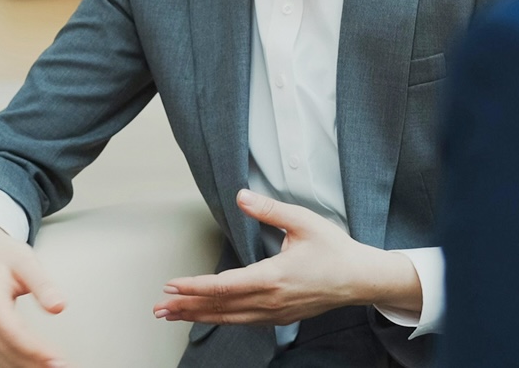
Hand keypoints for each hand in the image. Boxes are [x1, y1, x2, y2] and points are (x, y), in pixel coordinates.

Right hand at [0, 218, 69, 367]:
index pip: (15, 334)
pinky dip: (22, 364)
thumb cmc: (2, 255)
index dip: (37, 350)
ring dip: (31, 367)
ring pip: (5, 360)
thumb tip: (59, 305)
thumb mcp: (26, 261)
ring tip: (57, 366)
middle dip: (37, 364)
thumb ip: (43, 284)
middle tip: (64, 366)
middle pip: (10, 352)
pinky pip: (3, 357)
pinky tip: (39, 365)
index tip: (58, 359)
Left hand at [153, 190, 421, 325]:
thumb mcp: (304, 221)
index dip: (196, 287)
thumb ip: (269, 210)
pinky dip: (220, 320)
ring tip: (172, 315)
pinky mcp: (279, 317)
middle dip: (187, 307)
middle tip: (158, 307)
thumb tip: (242, 196)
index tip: (173, 284)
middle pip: (220, 306)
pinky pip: (243, 322)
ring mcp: (275, 312)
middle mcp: (271, 300)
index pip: (225, 285)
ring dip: (198, 316)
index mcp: (274, 276)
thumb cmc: (335, 250)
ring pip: (229, 318)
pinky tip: (206, 316)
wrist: (360, 279)